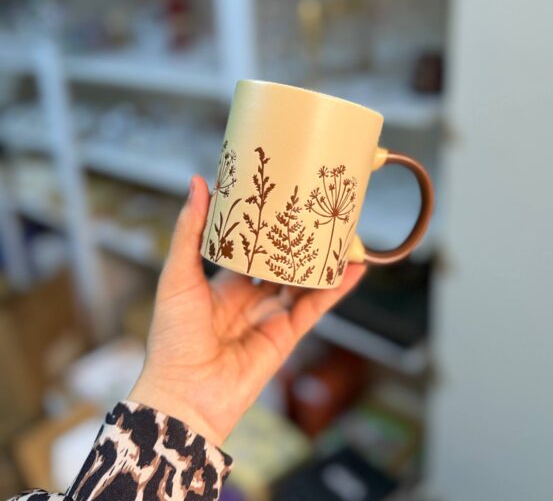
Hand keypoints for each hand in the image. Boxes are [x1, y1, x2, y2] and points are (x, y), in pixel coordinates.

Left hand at [129, 175, 366, 445]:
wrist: (186, 393)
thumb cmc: (173, 337)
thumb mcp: (177, 276)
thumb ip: (190, 231)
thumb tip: (198, 183)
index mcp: (222, 282)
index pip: (248, 246)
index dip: (263, 225)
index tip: (277, 197)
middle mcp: (249, 297)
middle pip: (281, 262)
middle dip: (297, 239)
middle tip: (315, 209)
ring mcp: (270, 315)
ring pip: (303, 281)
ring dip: (323, 260)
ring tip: (342, 232)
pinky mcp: (287, 334)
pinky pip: (316, 306)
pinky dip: (336, 288)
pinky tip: (354, 268)